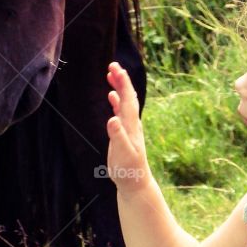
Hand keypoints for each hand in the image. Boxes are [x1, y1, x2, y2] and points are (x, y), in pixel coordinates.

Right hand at [105, 61, 149, 193]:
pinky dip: (117, 100)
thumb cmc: (128, 170)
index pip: (128, 99)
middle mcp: (132, 123)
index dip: (123, 83)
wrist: (135, 182)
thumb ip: (117, 136)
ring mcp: (128, 127)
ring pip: (125, 102)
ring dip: (119, 87)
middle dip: (121, 80)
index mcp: (131, 125)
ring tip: (111, 74)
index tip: (115, 68)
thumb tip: (112, 119)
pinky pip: (121, 111)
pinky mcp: (124, 133)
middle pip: (128, 96)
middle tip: (112, 65)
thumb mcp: (122, 154)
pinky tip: (112, 95)